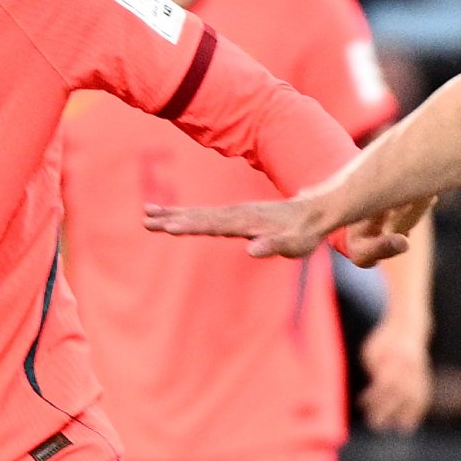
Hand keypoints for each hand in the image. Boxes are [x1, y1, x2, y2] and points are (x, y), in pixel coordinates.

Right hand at [147, 192, 332, 259]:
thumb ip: (274, 245)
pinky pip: (205, 216)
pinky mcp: (234, 216)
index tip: (169, 227)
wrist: (314, 210)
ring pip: (198, 214)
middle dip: (172, 218)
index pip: (213, 225)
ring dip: (172, 214)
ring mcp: (234, 213)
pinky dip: (186, 216)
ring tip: (147, 214)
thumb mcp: (294, 243)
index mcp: (246, 222)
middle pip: (198, 217)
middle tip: (146, 219)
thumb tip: (253, 250)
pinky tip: (172, 218)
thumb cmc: (304, 232)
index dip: (191, 226)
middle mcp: (236, 214)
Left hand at [357, 309, 430, 434]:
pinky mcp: (425, 375)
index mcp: (394, 358)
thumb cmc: (383, 341)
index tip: (362, 405)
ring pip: (414, 395)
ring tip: (399, 429)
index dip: (374, 396)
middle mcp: (409, 366)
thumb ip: (373, 371)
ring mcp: (420, 371)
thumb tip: (372, 395)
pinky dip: (419, 410)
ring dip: (407, 414)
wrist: (408, 326)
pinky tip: (411, 424)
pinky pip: (424, 395)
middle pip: (399, 393)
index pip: (384, 382)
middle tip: (375, 424)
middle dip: (387, 410)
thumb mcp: (372, 351)